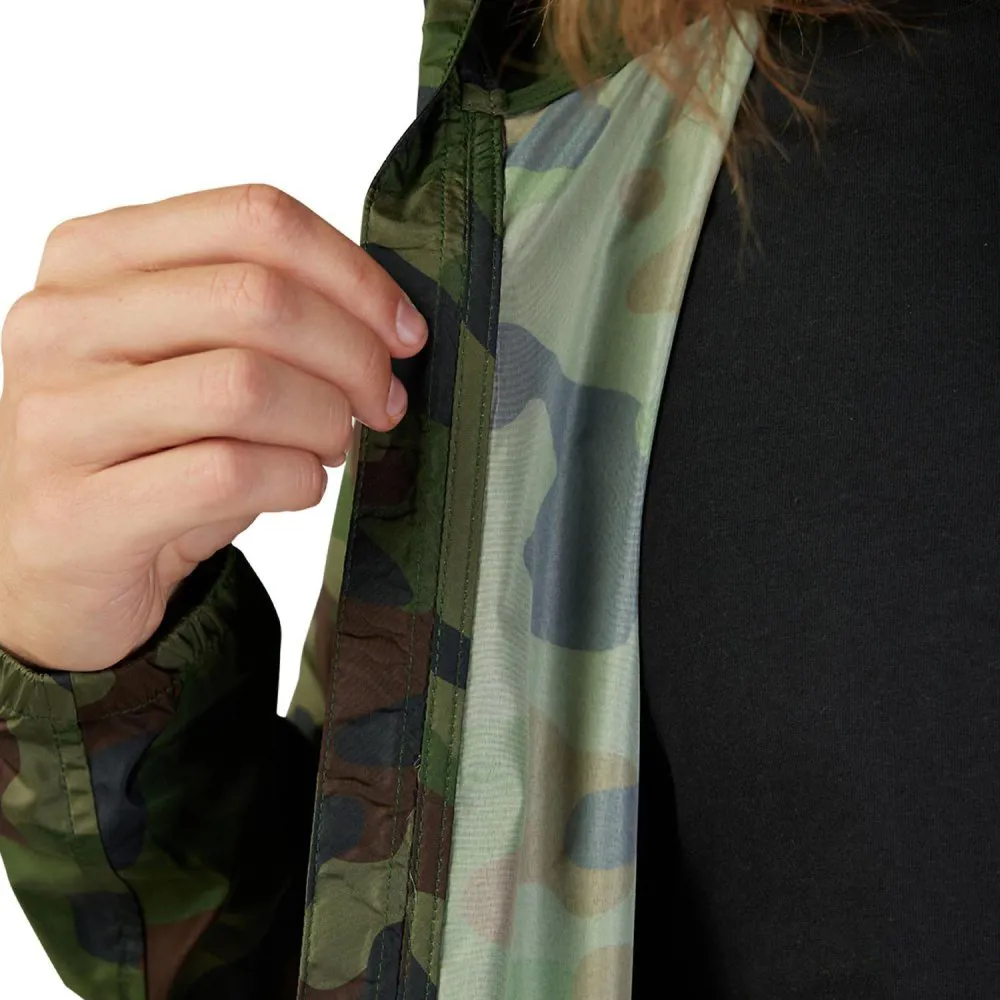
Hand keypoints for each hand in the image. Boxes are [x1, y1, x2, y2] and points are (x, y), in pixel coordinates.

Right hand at [0, 183, 426, 671]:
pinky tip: (300, 484)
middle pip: (258, 298)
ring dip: (325, 421)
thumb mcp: (192, 355)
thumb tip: (387, 320)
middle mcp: (62, 323)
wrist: (62, 563)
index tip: (402, 331)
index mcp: (94, 258)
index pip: (252, 217)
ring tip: (334, 444)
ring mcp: (59, 417)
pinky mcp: (77, 508)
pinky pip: (228, 472)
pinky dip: (295, 479)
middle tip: (381, 401)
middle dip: (354, 354)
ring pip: (246, 384)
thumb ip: (264, 315)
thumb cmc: (145, 450)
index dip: (353, 275)